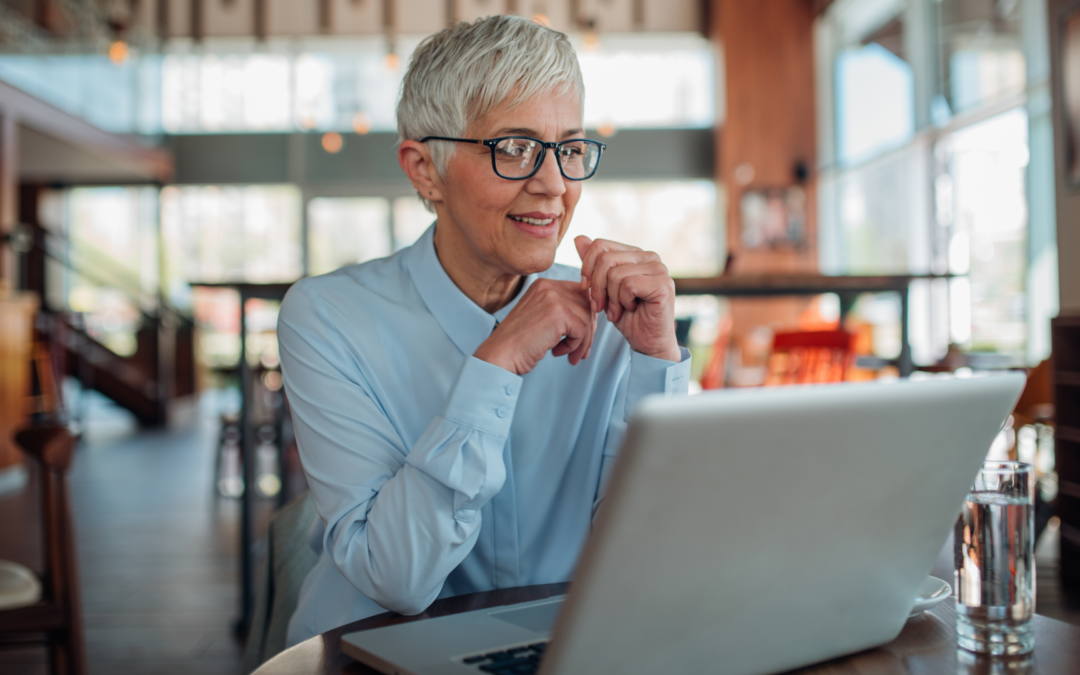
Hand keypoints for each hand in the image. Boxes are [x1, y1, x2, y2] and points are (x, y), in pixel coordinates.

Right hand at [473, 279, 596, 374]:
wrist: (501, 355)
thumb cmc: (519, 343)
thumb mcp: (540, 318)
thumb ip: (562, 311)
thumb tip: (594, 316)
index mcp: (544, 285)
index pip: (580, 294)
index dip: (584, 317)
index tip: (579, 337)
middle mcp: (549, 286)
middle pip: (587, 305)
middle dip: (588, 330)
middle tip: (580, 351)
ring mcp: (554, 298)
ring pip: (587, 318)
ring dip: (582, 341)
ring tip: (568, 355)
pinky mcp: (559, 313)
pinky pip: (582, 329)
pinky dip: (574, 345)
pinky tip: (557, 352)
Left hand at [575, 236, 680, 362]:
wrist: (646, 342)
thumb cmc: (627, 316)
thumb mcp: (603, 289)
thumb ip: (593, 264)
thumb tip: (579, 238)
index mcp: (635, 254)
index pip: (600, 245)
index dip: (587, 268)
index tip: (586, 290)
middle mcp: (649, 257)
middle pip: (605, 259)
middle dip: (597, 287)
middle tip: (601, 306)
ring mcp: (659, 269)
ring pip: (615, 274)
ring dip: (611, 299)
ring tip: (618, 310)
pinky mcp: (663, 284)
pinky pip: (628, 285)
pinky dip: (623, 301)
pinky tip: (631, 309)